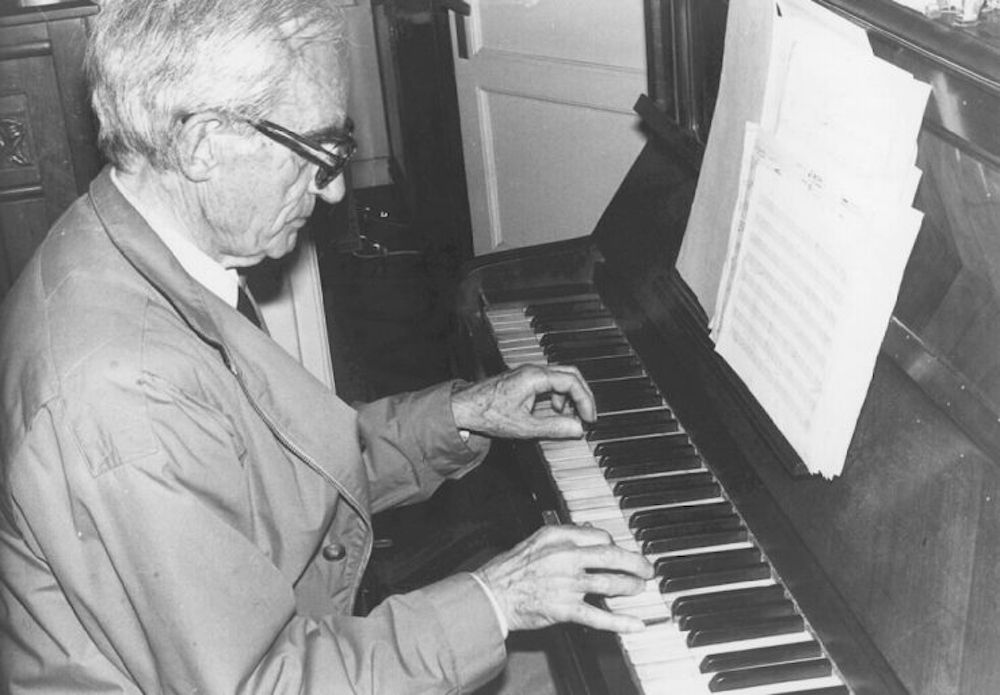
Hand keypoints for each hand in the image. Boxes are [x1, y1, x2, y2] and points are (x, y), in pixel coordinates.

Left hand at [451, 365, 595, 438]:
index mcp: (535, 377)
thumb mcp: (525, 427)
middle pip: (570, 374)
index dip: (585, 401)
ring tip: (568, 416)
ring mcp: (528, 372)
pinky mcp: (523, 378)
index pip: (572, 382)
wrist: (463, 407)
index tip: (589, 418)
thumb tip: (577, 429)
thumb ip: (554, 427)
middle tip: (587, 414)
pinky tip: (552, 411)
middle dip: (582, 395)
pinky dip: (556, 395)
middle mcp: (533, 370)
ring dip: (568, 396)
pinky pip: (549, 381)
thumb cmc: (488, 413)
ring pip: (560, 377)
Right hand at [475, 525, 653, 632]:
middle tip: (647, 569)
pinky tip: (635, 624)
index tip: (619, 552)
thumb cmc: (510, 569)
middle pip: (612, 556)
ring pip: (609, 583)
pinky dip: (620, 621)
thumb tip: (587, 529)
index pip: (599, 536)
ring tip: (638, 589)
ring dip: (630, 587)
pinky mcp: (565, 609)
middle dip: (635, 562)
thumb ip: (564, 534)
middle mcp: (565, 558)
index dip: (614, 544)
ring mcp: (567, 584)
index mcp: (558, 538)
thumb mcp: (536, 540)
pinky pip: (599, 616)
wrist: (491, 596)